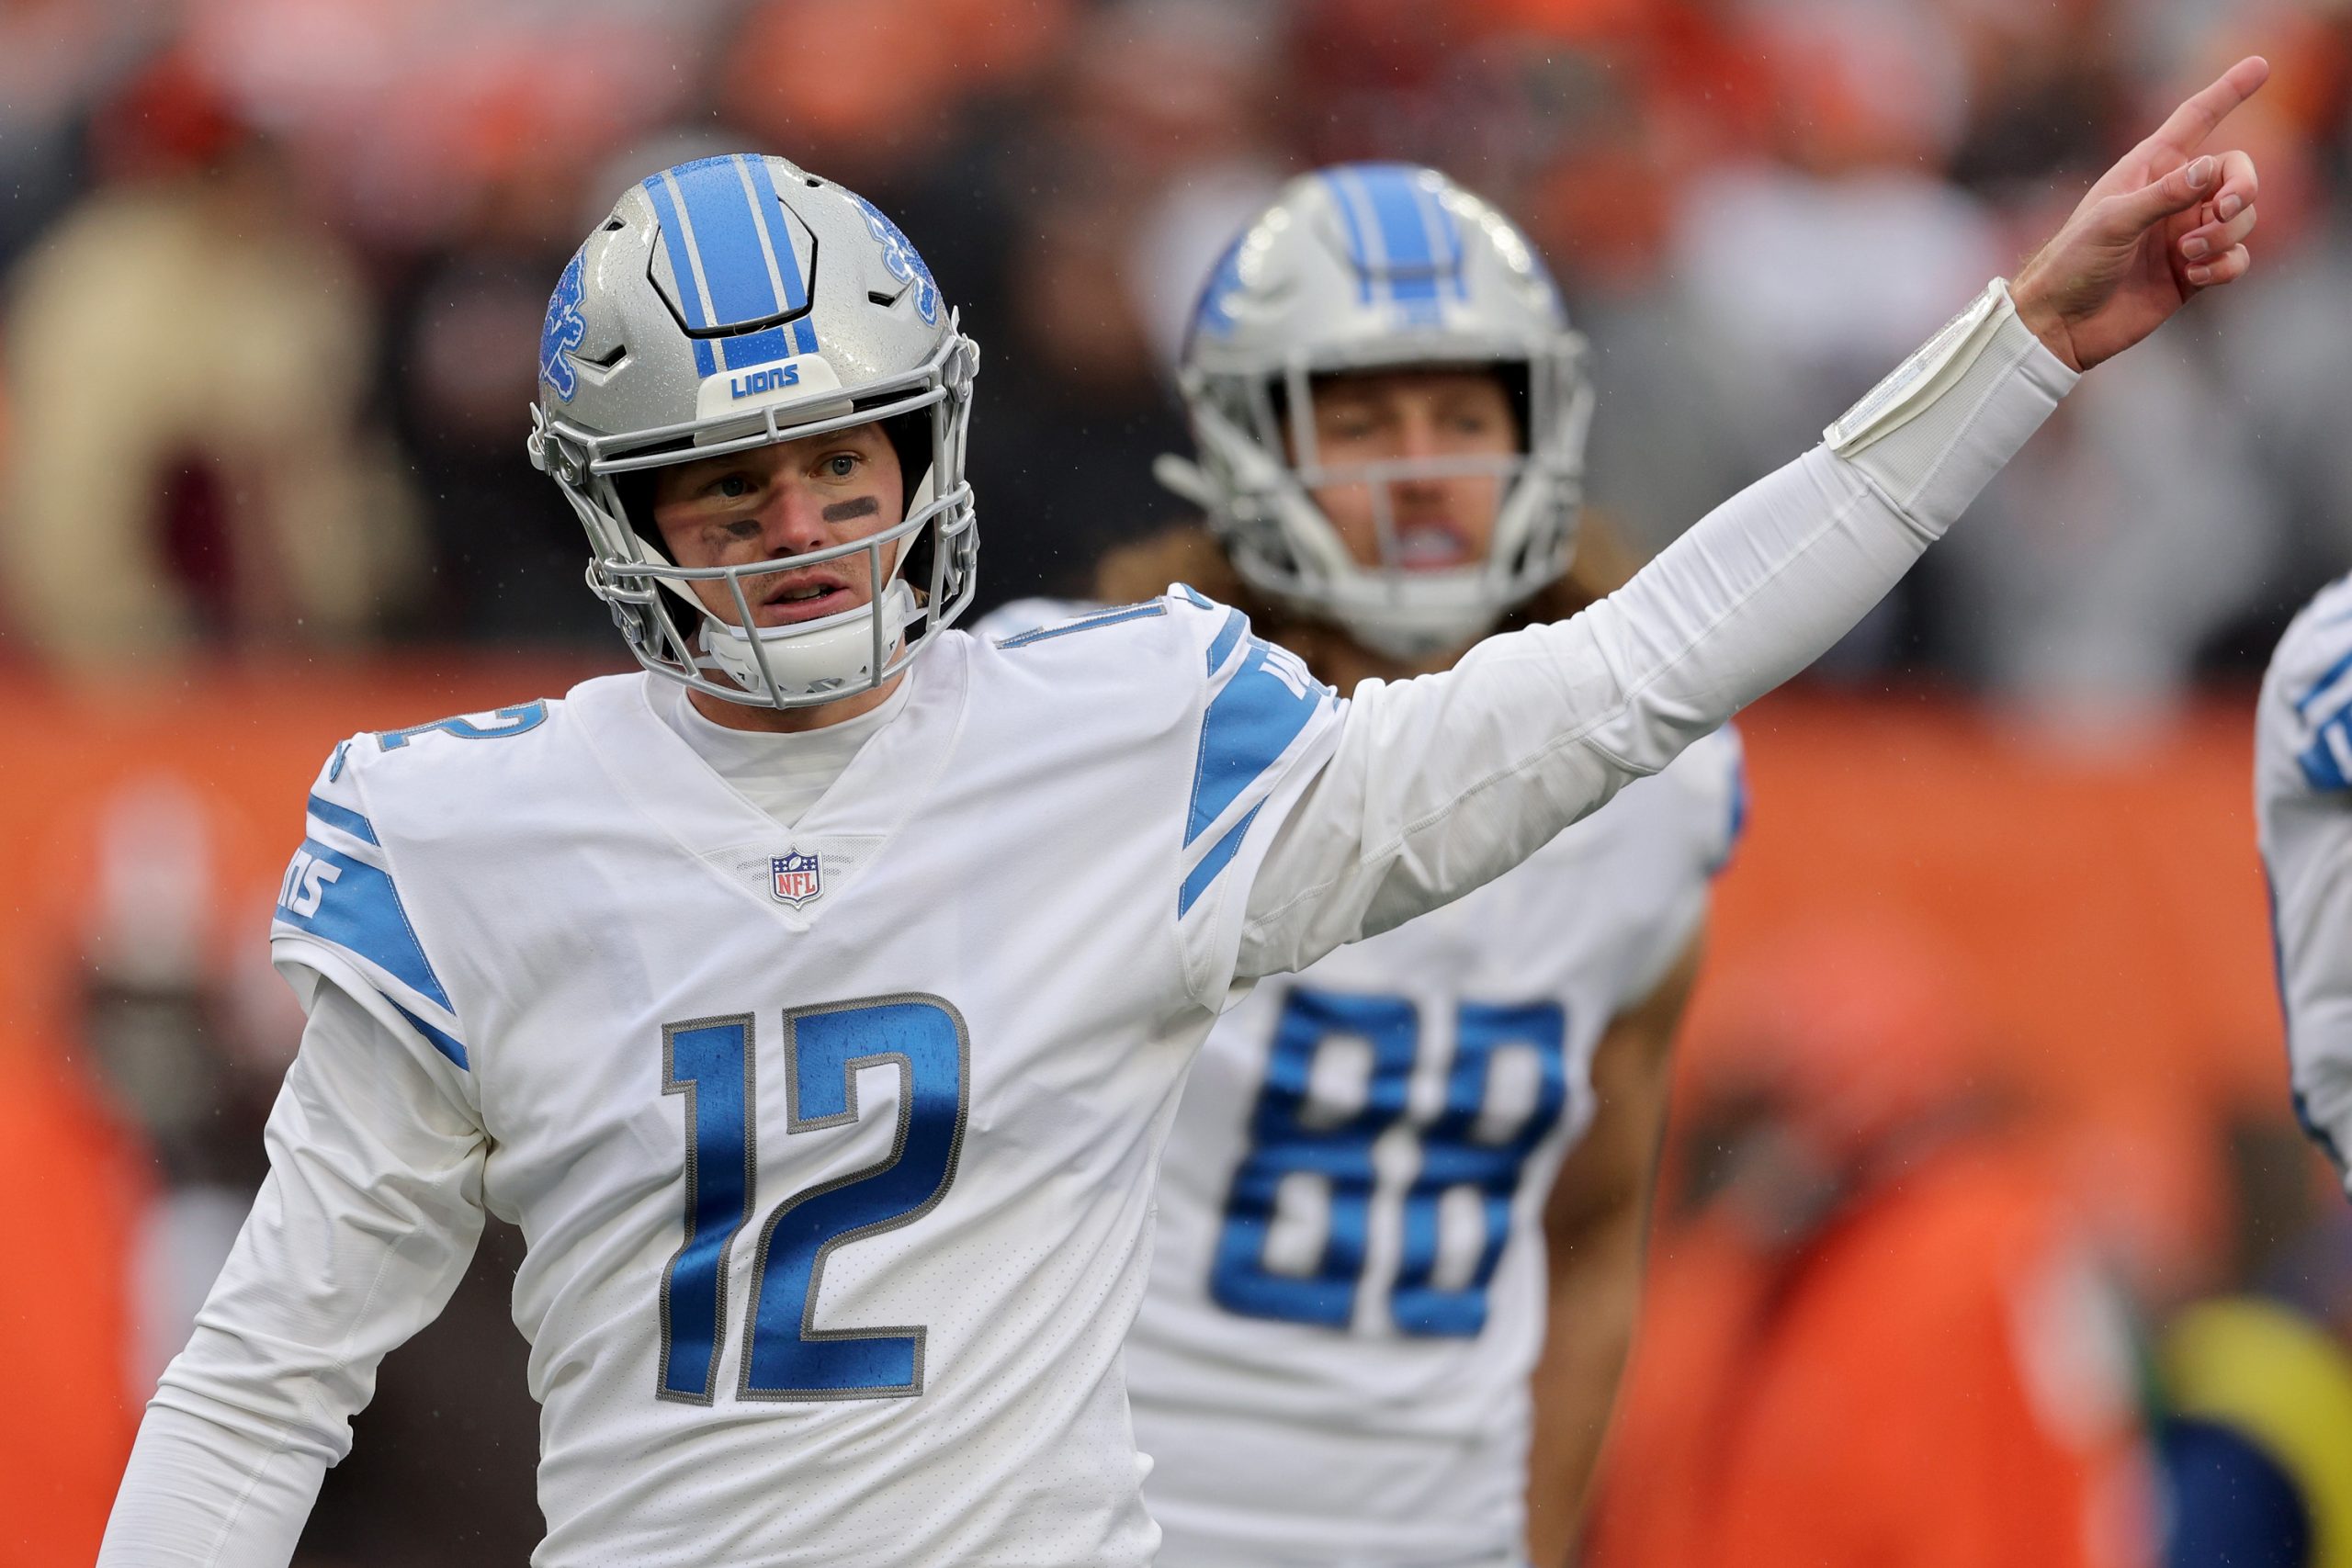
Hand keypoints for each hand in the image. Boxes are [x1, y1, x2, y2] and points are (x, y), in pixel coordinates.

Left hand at [2012, 56, 2267, 371]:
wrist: (2060, 325)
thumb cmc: (2072, 264)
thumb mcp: (2112, 222)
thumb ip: (2163, 195)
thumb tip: (2211, 168)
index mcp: (2148, 170)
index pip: (2196, 120)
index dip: (2228, 92)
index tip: (2261, 66)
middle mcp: (2172, 198)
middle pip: (2237, 172)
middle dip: (2243, 186)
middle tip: (2222, 209)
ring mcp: (2185, 234)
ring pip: (2242, 217)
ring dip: (2226, 233)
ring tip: (2186, 255)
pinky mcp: (2193, 272)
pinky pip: (2236, 258)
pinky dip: (2226, 264)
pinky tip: (2194, 276)